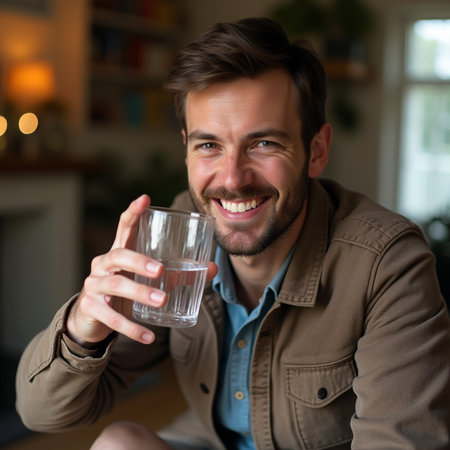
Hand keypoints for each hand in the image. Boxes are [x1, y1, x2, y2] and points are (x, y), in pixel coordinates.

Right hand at [67, 195, 217, 345]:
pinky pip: (111, 318)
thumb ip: (178, 273)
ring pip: (115, 286)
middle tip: (161, 271)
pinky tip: (149, 337)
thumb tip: (212, 268)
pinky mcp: (90, 308)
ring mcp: (94, 286)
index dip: (133, 212)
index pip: (124, 227)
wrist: (92, 319)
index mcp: (119, 252)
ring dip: (139, 293)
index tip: (145, 199)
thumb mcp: (148, 280)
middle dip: (139, 261)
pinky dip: (131, 328)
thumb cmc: (126, 291)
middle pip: (118, 255)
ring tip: (162, 301)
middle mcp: (103, 264)